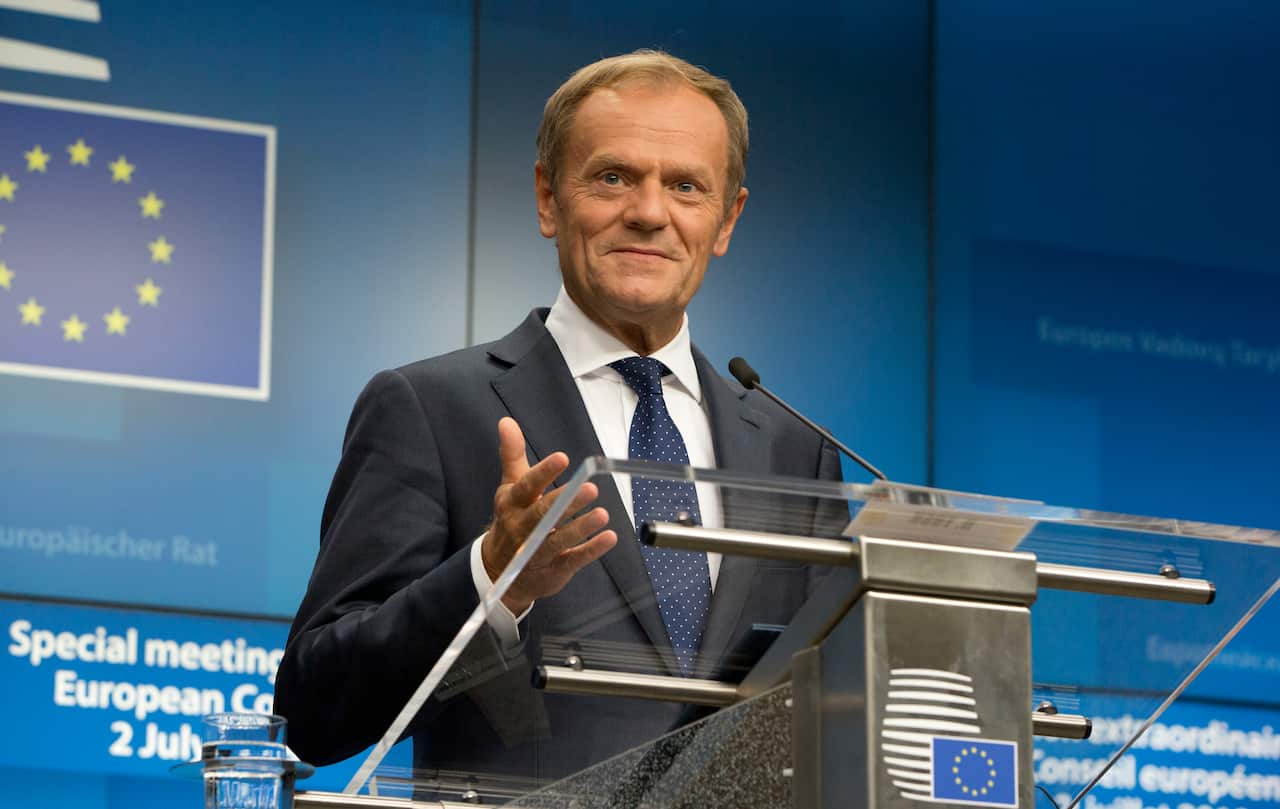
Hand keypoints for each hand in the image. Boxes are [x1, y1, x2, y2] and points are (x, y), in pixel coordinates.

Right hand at [481, 417, 616, 614]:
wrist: (499, 570)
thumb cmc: (512, 518)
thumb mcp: (510, 487)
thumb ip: (512, 454)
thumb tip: (506, 421)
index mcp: (511, 503)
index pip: (527, 487)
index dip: (543, 473)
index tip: (563, 458)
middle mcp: (521, 528)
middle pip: (543, 515)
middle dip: (567, 502)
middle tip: (590, 488)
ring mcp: (536, 552)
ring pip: (559, 540)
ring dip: (581, 528)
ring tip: (602, 514)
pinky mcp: (553, 570)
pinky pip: (573, 560)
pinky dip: (591, 550)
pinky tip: (609, 538)